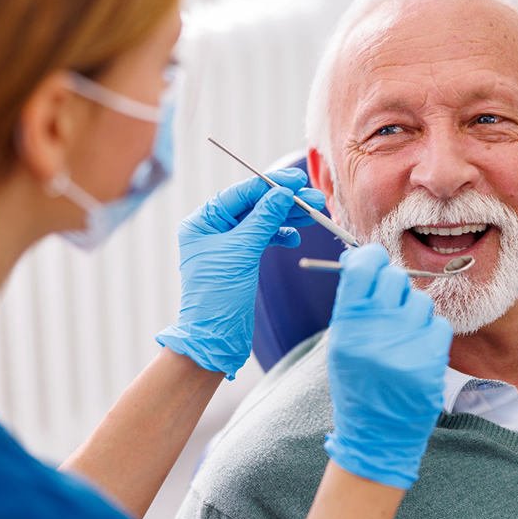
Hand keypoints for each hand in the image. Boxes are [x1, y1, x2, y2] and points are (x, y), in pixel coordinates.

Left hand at [156, 169, 324, 379]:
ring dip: (288, 217)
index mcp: (203, 221)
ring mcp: (227, 244)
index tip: (297, 181)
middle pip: (254, 205)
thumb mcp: (242, 251)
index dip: (270, 185)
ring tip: (314, 214)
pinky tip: (294, 237)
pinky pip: (263, 238)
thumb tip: (283, 193)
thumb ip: (264, 219)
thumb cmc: (218, 295)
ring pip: (262, 221)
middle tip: (314, 198)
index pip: (241, 193)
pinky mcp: (240, 259)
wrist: (215, 338)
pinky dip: (280, 236)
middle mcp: (213, 229)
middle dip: (285, 201)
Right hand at [324, 244, 452, 488]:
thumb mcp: (341, 343)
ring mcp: (405, 346)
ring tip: (402, 338)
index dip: (370, 257)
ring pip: (420, 300)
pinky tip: (417, 352)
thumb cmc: (357, 382)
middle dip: (394, 287)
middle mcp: (374, 332)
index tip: (374, 260)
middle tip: (389, 306)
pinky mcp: (431, 361)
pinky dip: (430, 334)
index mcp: (346, 325)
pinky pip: (439, 324)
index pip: (363, 267)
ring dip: (414, 313)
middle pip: (394, 278)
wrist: (376, 434)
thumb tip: (362, 258)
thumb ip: (352, 302)